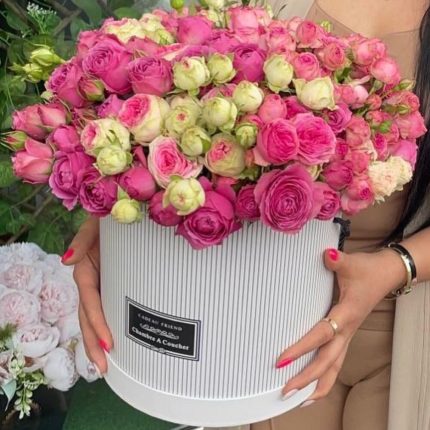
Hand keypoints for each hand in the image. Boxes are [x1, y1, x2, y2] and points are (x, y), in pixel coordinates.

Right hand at [62, 217, 112, 373]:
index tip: (107, 344)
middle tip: (103, 368)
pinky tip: (116, 340)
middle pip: (89, 316)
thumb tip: (66, 261)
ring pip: (96, 316)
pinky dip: (110, 324)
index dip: (97, 322)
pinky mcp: (112, 283)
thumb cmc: (107, 218)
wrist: (123, 212)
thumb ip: (81, 241)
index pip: (90, 302)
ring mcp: (101, 283)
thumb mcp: (94, 227)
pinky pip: (109, 306)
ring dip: (98, 339)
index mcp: (86, 269)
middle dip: (93, 342)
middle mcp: (92, 280)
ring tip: (107, 364)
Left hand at [276, 247, 405, 403]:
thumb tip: (327, 255)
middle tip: (284, 390)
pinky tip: (313, 386)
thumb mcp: (352, 264)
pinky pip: (336, 361)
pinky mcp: (346, 335)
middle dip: (306, 378)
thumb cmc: (367, 271)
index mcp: (346, 314)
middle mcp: (347, 330)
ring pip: (334, 368)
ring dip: (317, 385)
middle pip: (327, 361)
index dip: (301, 348)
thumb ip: (337, 261)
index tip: (281, 358)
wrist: (386, 274)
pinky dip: (325, 376)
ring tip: (298, 400)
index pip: (320, 335)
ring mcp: (347, 335)